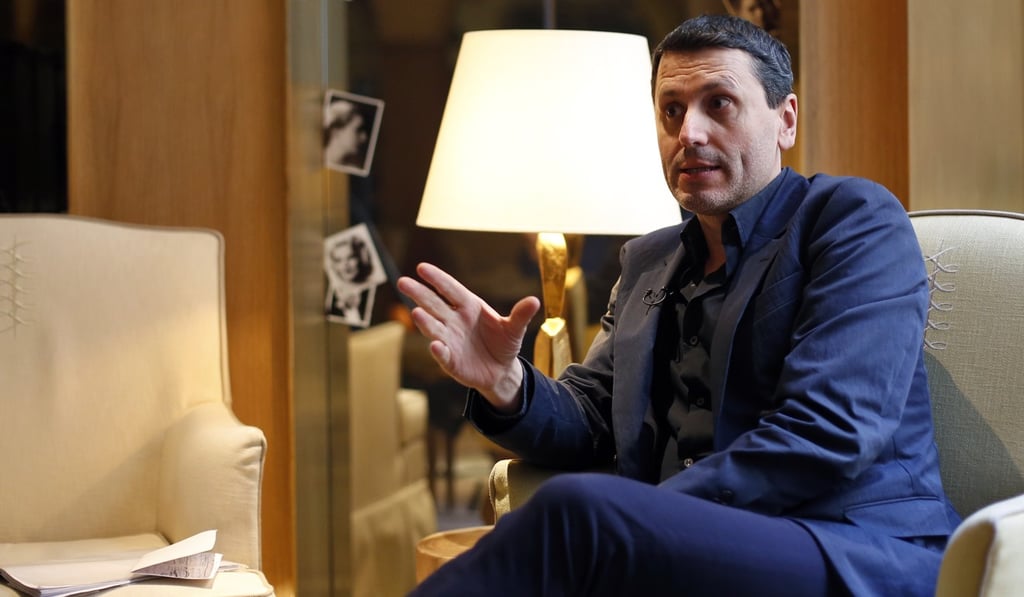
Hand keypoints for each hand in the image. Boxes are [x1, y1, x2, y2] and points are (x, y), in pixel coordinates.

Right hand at [397, 263, 540, 411]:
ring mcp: (450, 340)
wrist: (501, 371)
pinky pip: (443, 354)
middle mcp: (454, 321)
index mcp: (469, 306)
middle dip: (419, 293)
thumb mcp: (514, 329)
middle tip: (403, 282)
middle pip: (434, 304)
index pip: (450, 289)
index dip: (437, 279)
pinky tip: (436, 346)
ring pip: (434, 328)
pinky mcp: (451, 361)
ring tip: (416, 313)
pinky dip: (439, 350)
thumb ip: (521, 315)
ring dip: (425, 321)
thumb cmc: (503, 343)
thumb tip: (534, 300)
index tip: (422, 267)